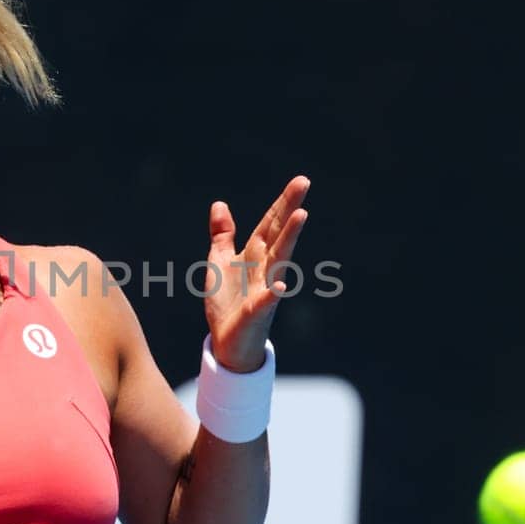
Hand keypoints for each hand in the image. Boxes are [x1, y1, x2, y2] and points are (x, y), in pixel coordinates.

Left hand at [202, 176, 310, 371]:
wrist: (228, 342)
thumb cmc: (229, 302)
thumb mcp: (220, 262)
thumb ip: (223, 234)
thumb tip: (220, 204)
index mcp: (254, 254)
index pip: (269, 223)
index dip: (282, 202)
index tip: (300, 180)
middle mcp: (264, 267)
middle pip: (278, 232)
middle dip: (289, 208)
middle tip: (304, 183)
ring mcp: (264, 288)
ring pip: (279, 259)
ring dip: (289, 238)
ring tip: (301, 215)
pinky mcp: (257, 311)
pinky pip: (267, 301)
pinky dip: (273, 293)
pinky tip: (281, 284)